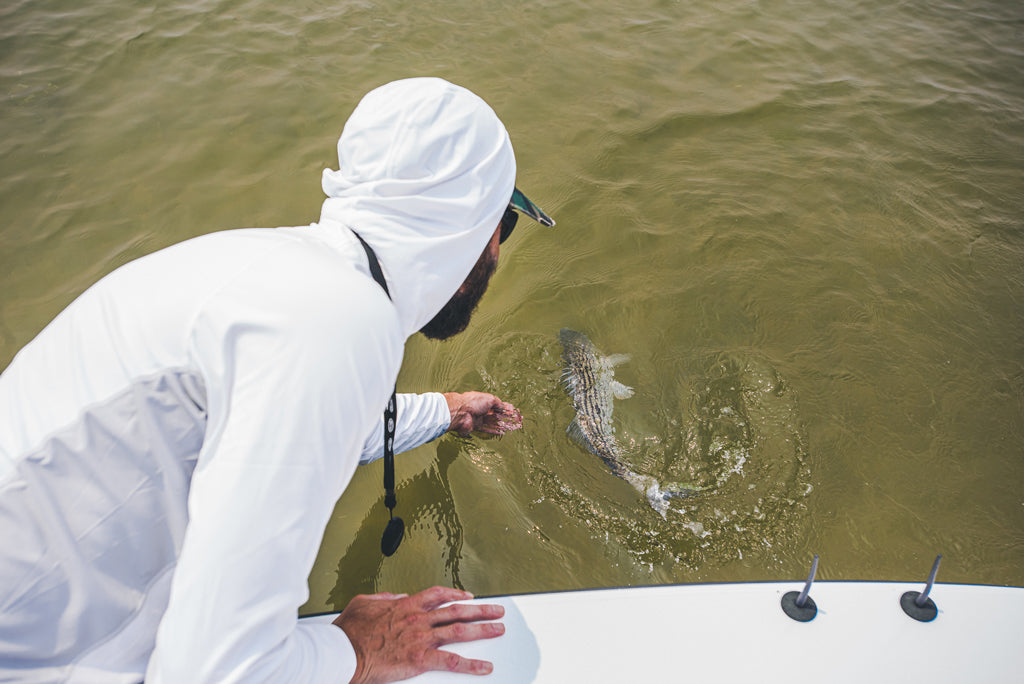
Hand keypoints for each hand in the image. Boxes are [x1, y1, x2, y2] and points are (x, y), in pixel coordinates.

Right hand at [332, 586, 504, 683]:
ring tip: (498, 629)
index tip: (468, 596)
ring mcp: (421, 638)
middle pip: (457, 610)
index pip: (438, 595)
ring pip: (460, 631)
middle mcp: (418, 619)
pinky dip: (471, 665)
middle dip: (480, 609)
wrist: (344, 652)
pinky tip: (484, 667)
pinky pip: (452, 661)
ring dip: (482, 629)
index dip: (456, 594)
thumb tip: (396, 597)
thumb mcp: (364, 603)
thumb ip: (384, 598)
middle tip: (496, 610)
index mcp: (406, 605)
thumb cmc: (350, 632)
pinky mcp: (420, 659)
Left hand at [443, 392, 522, 436]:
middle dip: (505, 417)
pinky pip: (487, 429)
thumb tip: (504, 407)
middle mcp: (481, 409)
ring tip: (511, 426)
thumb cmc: (473, 402)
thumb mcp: (490, 399)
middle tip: (514, 420)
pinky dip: (494, 431)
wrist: (460, 412)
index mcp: (484, 400)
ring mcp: (479, 418)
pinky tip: (502, 432)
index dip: (505, 408)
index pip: (497, 405)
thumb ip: (498, 403)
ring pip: (492, 422)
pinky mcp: (476, 427)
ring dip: (502, 424)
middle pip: (495, 414)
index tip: (512, 411)